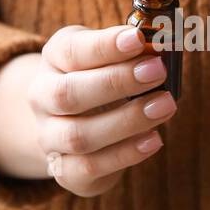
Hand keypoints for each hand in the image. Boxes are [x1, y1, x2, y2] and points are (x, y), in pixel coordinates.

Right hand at [0, 24, 176, 195]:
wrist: (68, 122)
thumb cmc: (100, 79)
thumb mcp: (110, 55)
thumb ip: (132, 50)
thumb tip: (166, 44)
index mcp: (54, 59)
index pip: (71, 51)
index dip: (104, 46)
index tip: (138, 39)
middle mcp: (43, 98)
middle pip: (68, 94)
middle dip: (117, 82)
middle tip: (158, 71)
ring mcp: (50, 137)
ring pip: (79, 135)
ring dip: (126, 121)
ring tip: (165, 106)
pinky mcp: (65, 170)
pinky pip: (89, 168)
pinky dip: (124, 155)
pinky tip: (153, 140)